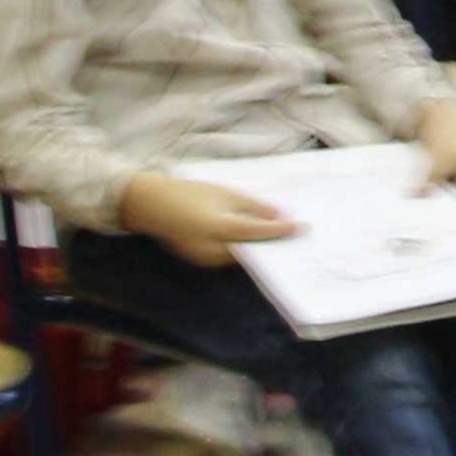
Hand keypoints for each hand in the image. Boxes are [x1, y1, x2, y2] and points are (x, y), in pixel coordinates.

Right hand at [117, 168, 300, 268]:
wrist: (152, 204)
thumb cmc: (190, 194)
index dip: (282, 231)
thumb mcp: (226, 194)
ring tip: (280, 238)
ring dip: (259, 248)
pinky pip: (228, 257)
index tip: (302, 228)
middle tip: (295, 236)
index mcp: (220, 229)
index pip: (259, 233)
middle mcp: (213, 250)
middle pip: (252, 250)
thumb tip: (279, 216)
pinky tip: (254, 241)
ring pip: (241, 256)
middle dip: (273, 243)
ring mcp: (205, 260)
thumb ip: (254, 207)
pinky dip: (243, 249)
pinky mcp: (200, 262)